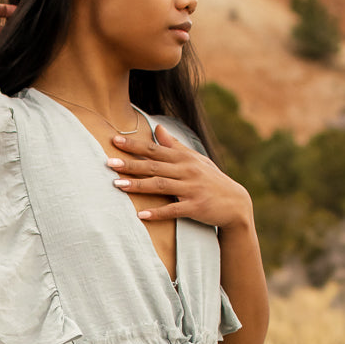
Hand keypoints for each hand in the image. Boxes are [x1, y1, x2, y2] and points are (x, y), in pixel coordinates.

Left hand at [107, 122, 254, 231]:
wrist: (235, 203)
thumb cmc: (211, 179)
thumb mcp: (195, 159)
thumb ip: (174, 146)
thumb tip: (158, 128)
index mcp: (184, 158)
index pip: (154, 149)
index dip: (134, 145)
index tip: (114, 140)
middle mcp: (187, 171)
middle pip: (154, 166)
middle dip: (131, 164)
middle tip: (109, 163)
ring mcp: (191, 189)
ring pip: (161, 185)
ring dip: (139, 185)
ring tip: (118, 185)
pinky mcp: (196, 207)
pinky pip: (174, 210)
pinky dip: (158, 213)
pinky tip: (142, 214)